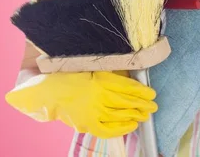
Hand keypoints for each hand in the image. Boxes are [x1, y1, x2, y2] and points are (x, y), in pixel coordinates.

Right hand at [5, 71, 156, 138]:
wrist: (46, 91)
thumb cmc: (69, 77)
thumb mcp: (92, 70)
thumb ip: (110, 75)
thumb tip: (131, 79)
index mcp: (101, 79)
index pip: (129, 87)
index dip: (143, 92)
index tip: (152, 94)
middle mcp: (99, 95)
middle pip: (128, 102)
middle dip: (143, 105)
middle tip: (153, 107)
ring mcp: (93, 111)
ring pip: (121, 115)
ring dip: (136, 116)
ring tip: (144, 115)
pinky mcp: (87, 123)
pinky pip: (108, 129)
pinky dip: (122, 129)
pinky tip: (131, 126)